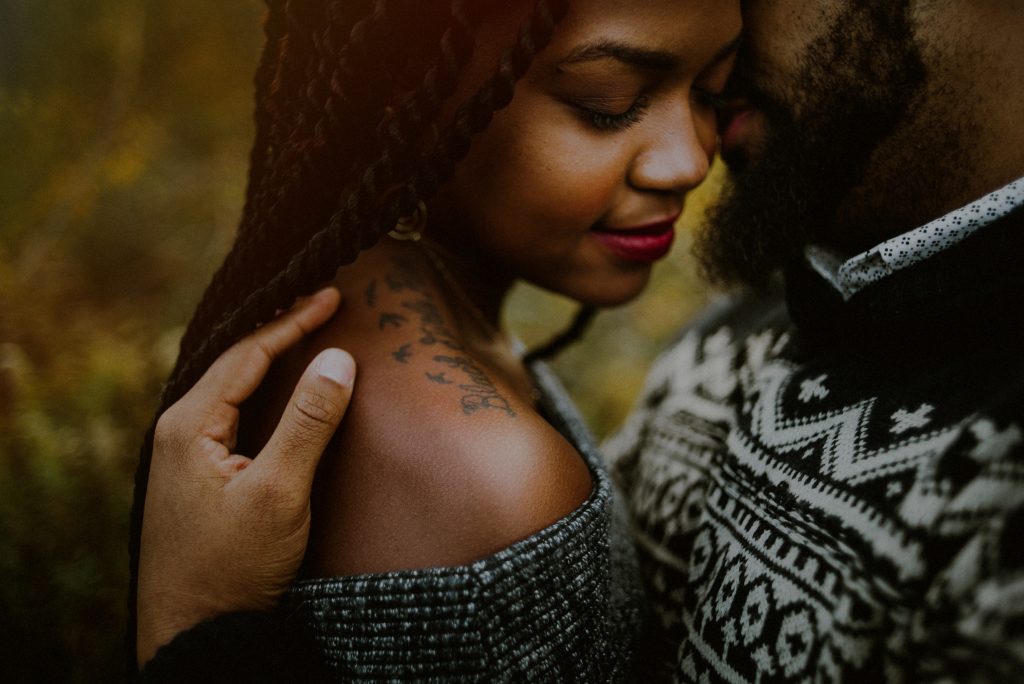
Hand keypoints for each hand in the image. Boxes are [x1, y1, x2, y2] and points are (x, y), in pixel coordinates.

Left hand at [136, 287, 354, 666]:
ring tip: (307, 336)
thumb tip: (338, 359)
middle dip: (280, 331)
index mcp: (188, 424)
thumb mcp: (278, 492)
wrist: (194, 633)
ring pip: (233, 389)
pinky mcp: (198, 477)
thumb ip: (308, 422)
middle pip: (235, 363)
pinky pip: (232, 415)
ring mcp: (185, 455)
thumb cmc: (232, 566)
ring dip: (271, 360)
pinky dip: (263, 393)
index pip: (247, 352)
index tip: (332, 296)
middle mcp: (178, 431)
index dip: (293, 321)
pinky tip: (281, 393)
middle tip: (323, 306)